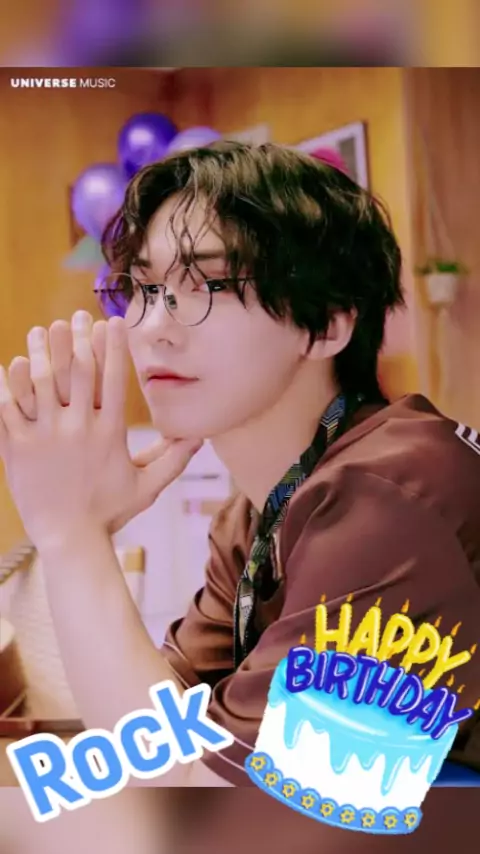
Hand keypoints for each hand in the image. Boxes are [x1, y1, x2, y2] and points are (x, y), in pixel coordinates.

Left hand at [0, 312, 202, 547]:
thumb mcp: (147, 487)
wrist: (69, 539)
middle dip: (77, 338)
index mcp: (109, 432)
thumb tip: (200, 438)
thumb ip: (173, 460)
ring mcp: (46, 435)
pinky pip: (10, 407)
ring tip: (40, 330)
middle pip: (77, 370)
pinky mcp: (19, 447)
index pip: (113, 378)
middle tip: (75, 317)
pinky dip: (10, 384)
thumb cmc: (109, 514)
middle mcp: (79, 427)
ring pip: (41, 381)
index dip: (113, 346)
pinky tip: (11, 363)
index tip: (112, 321)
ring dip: (40, 351)